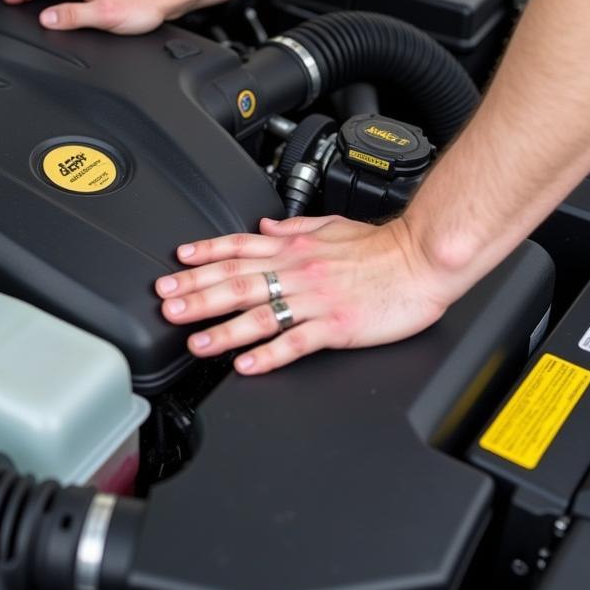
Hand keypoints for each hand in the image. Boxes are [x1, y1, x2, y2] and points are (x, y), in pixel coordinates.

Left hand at [154, 215, 461, 374]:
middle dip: (197, 293)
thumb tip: (262, 226)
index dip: (205, 255)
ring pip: (259, 314)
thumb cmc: (382, 246)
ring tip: (194, 341)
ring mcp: (316, 299)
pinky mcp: (337, 324)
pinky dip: (269, 354)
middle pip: (238, 281)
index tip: (176, 262)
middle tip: (166, 304)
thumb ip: (293, 228)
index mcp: (296, 248)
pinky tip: (246, 365)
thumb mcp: (331, 225)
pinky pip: (296, 341)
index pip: (240, 248)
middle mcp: (298, 271)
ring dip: (222, 328)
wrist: (423, 259)